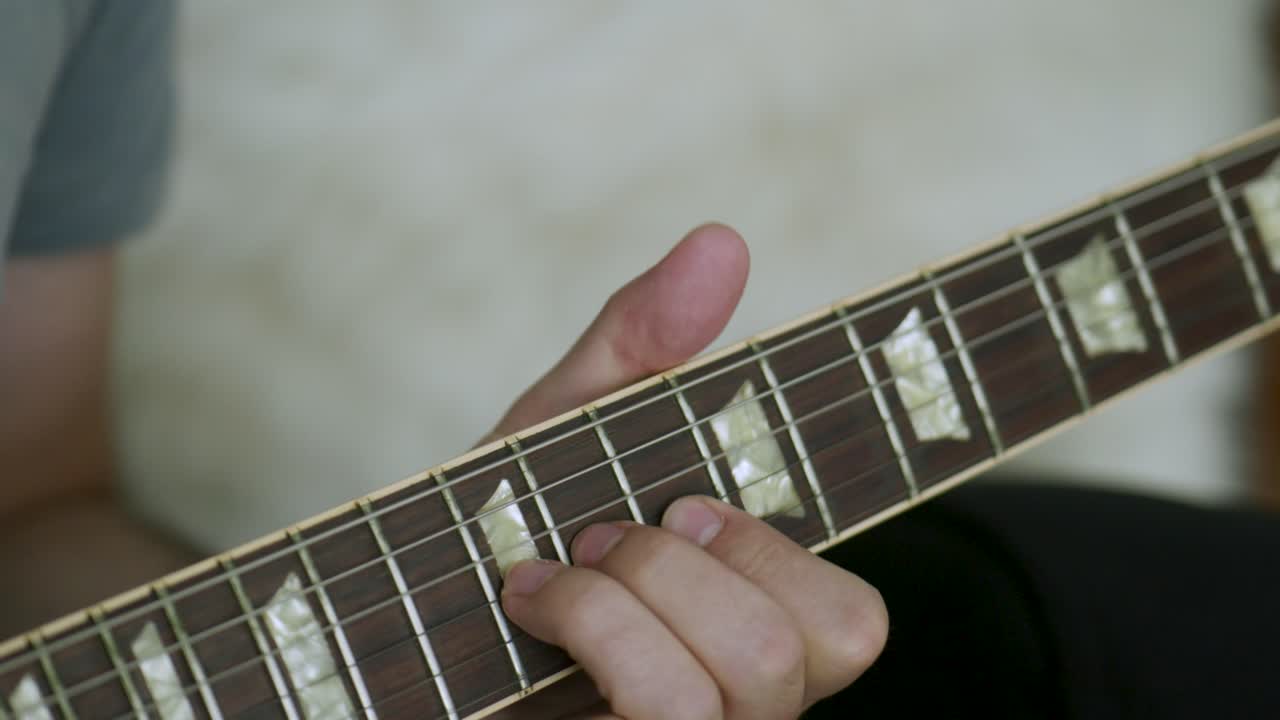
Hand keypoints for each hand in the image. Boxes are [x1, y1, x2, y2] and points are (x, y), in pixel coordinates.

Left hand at [483, 225, 887, 718]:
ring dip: (636, 590)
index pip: (856, 623)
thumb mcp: (568, 426)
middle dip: (691, 558)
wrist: (390, 620)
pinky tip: (528, 608)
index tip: (682, 499)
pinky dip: (596, 626)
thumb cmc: (496, 527)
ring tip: (550, 572)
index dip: (780, 551)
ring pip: (758, 672)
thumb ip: (644, 342)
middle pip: (830, 637)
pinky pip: (670, 707)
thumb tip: (724, 239)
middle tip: (601, 534)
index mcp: (749, 627)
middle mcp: (740, 704)